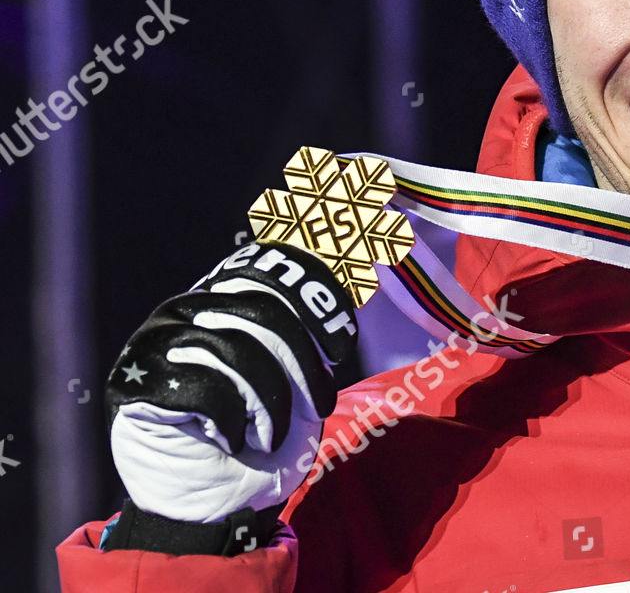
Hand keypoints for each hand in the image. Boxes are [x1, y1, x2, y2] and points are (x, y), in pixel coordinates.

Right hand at [106, 241, 358, 525]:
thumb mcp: (294, 388)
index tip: (342, 348)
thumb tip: (334, 306)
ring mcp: (155, 343)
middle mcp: (185, 311)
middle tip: (318, 409)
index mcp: (223, 302)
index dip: (315, 306)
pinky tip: (230, 442)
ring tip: (270, 437)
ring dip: (269, 402)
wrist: (213, 506)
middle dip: (302, 365)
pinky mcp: (135, 383)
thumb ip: (300, 343)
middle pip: (262, 310)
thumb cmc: (258, 444)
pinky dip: (231, 421)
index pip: (269, 275)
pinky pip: (203, 386)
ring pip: (237, 347)